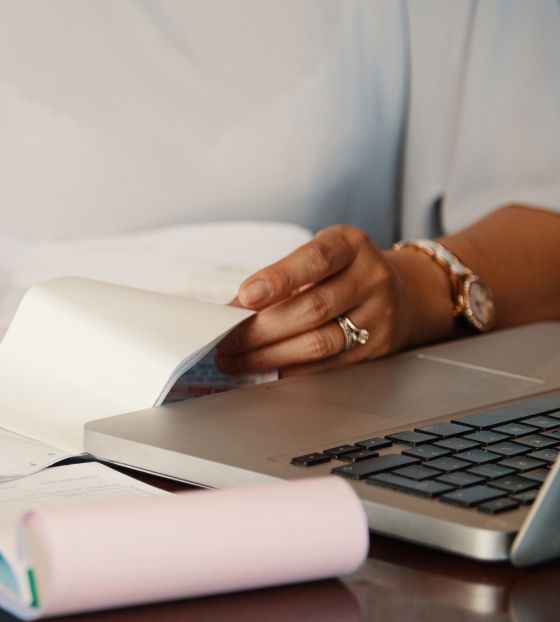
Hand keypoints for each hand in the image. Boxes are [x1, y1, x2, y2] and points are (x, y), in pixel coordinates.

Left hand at [215, 225, 417, 376]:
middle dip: (261, 329)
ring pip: (319, 343)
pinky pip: (326, 365)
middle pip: (312, 308)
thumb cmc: (342, 271)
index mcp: (350, 245)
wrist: (402, 292)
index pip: (316, 260)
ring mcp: (378, 315)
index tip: (246, 295)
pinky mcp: (375, 349)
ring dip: (269, 356)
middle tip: (225, 340)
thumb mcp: (317, 257)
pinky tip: (263, 369)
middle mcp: (370, 278)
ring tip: (235, 359)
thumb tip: (232, 311)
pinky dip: (289, 369)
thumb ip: (279, 277)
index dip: (279, 278)